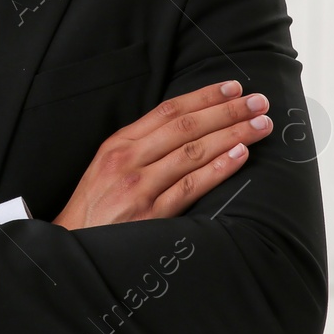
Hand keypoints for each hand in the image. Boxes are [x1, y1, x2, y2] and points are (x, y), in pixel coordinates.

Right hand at [53, 80, 272, 229]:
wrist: (72, 245)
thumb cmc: (95, 207)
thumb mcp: (106, 167)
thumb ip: (140, 148)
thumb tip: (184, 130)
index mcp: (118, 145)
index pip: (168, 111)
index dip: (203, 96)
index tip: (232, 88)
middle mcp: (128, 160)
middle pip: (185, 127)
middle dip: (226, 111)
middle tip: (258, 102)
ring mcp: (139, 187)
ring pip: (192, 152)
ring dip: (232, 134)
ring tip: (260, 126)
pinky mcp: (150, 215)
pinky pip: (190, 186)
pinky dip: (218, 168)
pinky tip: (240, 155)